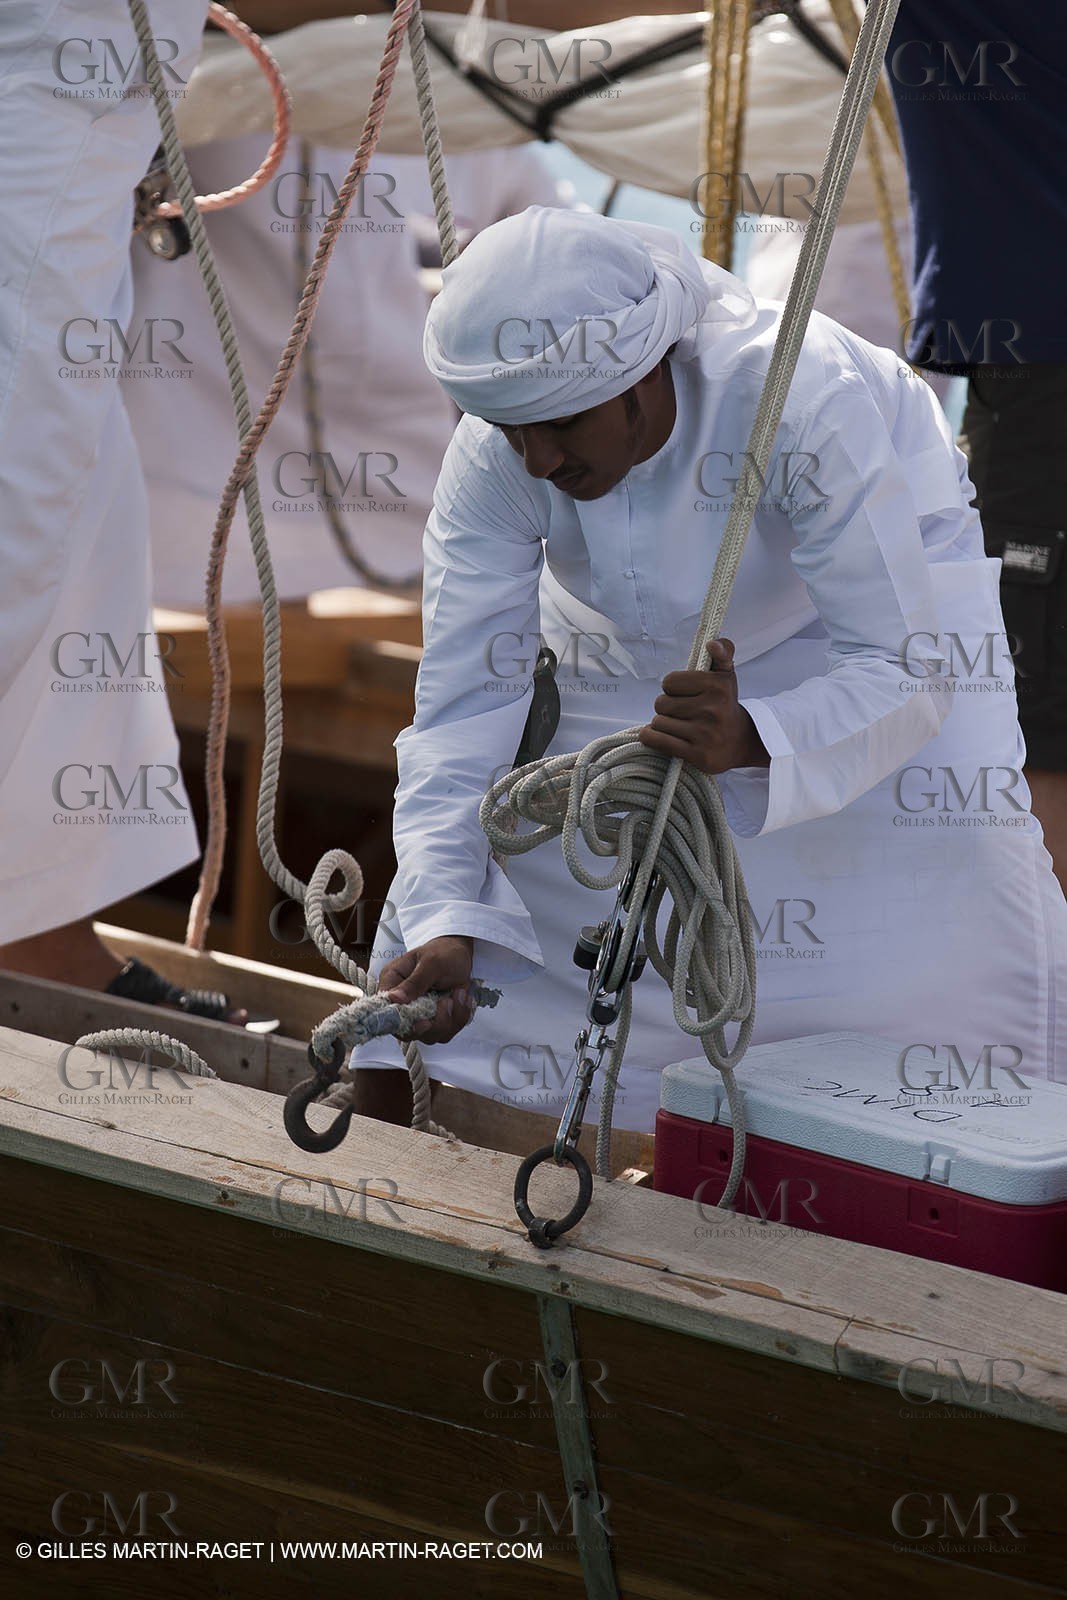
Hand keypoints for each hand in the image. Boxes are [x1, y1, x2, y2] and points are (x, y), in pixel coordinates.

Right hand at [378, 935, 473, 1045]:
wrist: (459, 954)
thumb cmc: (442, 952)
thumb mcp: (431, 962)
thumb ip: (415, 982)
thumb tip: (395, 998)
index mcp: (392, 983)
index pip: (386, 1012)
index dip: (402, 1022)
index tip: (424, 1021)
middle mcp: (402, 1003)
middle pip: (408, 1032)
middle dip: (434, 1024)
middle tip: (448, 1002)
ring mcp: (419, 1014)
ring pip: (430, 1035)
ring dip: (450, 1019)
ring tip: (459, 993)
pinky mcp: (435, 1020)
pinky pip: (446, 1032)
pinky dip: (459, 1018)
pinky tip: (462, 998)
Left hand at [636, 639, 769, 774]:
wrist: (741, 742)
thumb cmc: (724, 705)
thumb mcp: (726, 676)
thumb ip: (722, 652)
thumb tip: (712, 643)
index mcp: (718, 686)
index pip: (669, 682)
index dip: (672, 687)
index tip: (684, 693)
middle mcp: (713, 709)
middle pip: (661, 703)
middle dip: (667, 707)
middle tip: (681, 712)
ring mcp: (705, 734)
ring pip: (658, 722)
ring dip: (662, 724)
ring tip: (677, 726)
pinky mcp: (698, 755)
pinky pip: (657, 741)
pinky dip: (651, 737)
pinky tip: (658, 735)